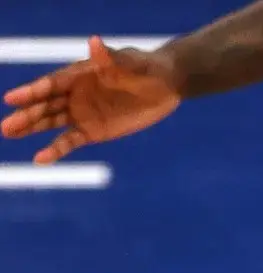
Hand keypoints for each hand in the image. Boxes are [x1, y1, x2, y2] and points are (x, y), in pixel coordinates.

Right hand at [1, 36, 181, 163]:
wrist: (165, 85)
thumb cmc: (146, 67)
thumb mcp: (131, 62)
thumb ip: (112, 57)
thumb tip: (95, 42)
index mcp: (79, 74)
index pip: (51, 84)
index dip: (32, 91)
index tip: (12, 99)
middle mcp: (75, 94)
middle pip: (45, 105)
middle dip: (26, 115)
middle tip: (5, 127)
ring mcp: (82, 113)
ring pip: (51, 122)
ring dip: (31, 129)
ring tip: (9, 133)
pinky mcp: (93, 131)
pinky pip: (70, 141)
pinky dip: (55, 150)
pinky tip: (40, 160)